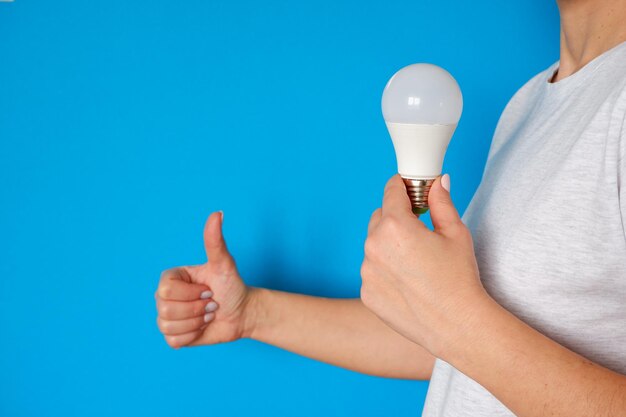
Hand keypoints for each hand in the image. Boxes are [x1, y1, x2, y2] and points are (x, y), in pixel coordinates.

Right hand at [155, 212, 252, 347]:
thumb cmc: (233, 286)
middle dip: (196, 309)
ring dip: (196, 323)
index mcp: (171, 277)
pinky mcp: (173, 335)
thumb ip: (215, 241)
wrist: (242, 313)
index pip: (165, 290)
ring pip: (168, 326)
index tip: (208, 289)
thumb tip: (217, 213)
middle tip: (211, 303)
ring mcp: (167, 316)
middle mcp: (165, 296)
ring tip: (208, 314)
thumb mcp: (225, 265)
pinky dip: (192, 336)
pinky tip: (202, 327)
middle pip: (165, 309)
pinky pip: (173, 341)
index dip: (191, 294)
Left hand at [360, 174, 489, 356]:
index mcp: (396, 226)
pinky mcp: (366, 292)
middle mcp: (374, 246)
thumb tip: (437, 182)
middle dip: (396, 218)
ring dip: (389, 246)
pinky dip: (385, 271)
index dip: (402, 186)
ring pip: (374, 245)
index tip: (409, 188)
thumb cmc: (460, 279)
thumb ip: (441, 202)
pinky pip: (372, 271)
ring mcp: (367, 271)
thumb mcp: (455, 233)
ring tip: (417, 263)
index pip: (391, 191)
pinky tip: (409, 283)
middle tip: (419, 231)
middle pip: (379, 217)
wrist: (456, 325)